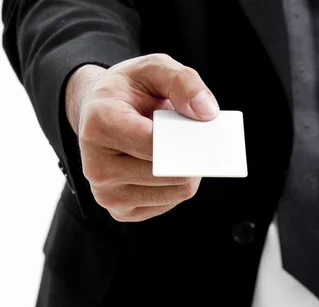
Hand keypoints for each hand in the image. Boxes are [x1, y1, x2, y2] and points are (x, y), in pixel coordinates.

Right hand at [65, 54, 219, 221]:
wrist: (99, 113)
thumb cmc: (130, 90)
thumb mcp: (154, 68)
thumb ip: (183, 81)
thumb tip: (207, 113)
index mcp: (98, 125)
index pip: (156, 143)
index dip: (187, 138)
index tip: (204, 131)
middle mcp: (96, 166)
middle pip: (172, 171)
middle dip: (193, 153)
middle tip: (196, 137)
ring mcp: (107, 194)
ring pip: (178, 190)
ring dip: (190, 169)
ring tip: (178, 148)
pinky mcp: (122, 211)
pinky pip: (172, 202)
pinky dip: (179, 184)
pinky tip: (169, 166)